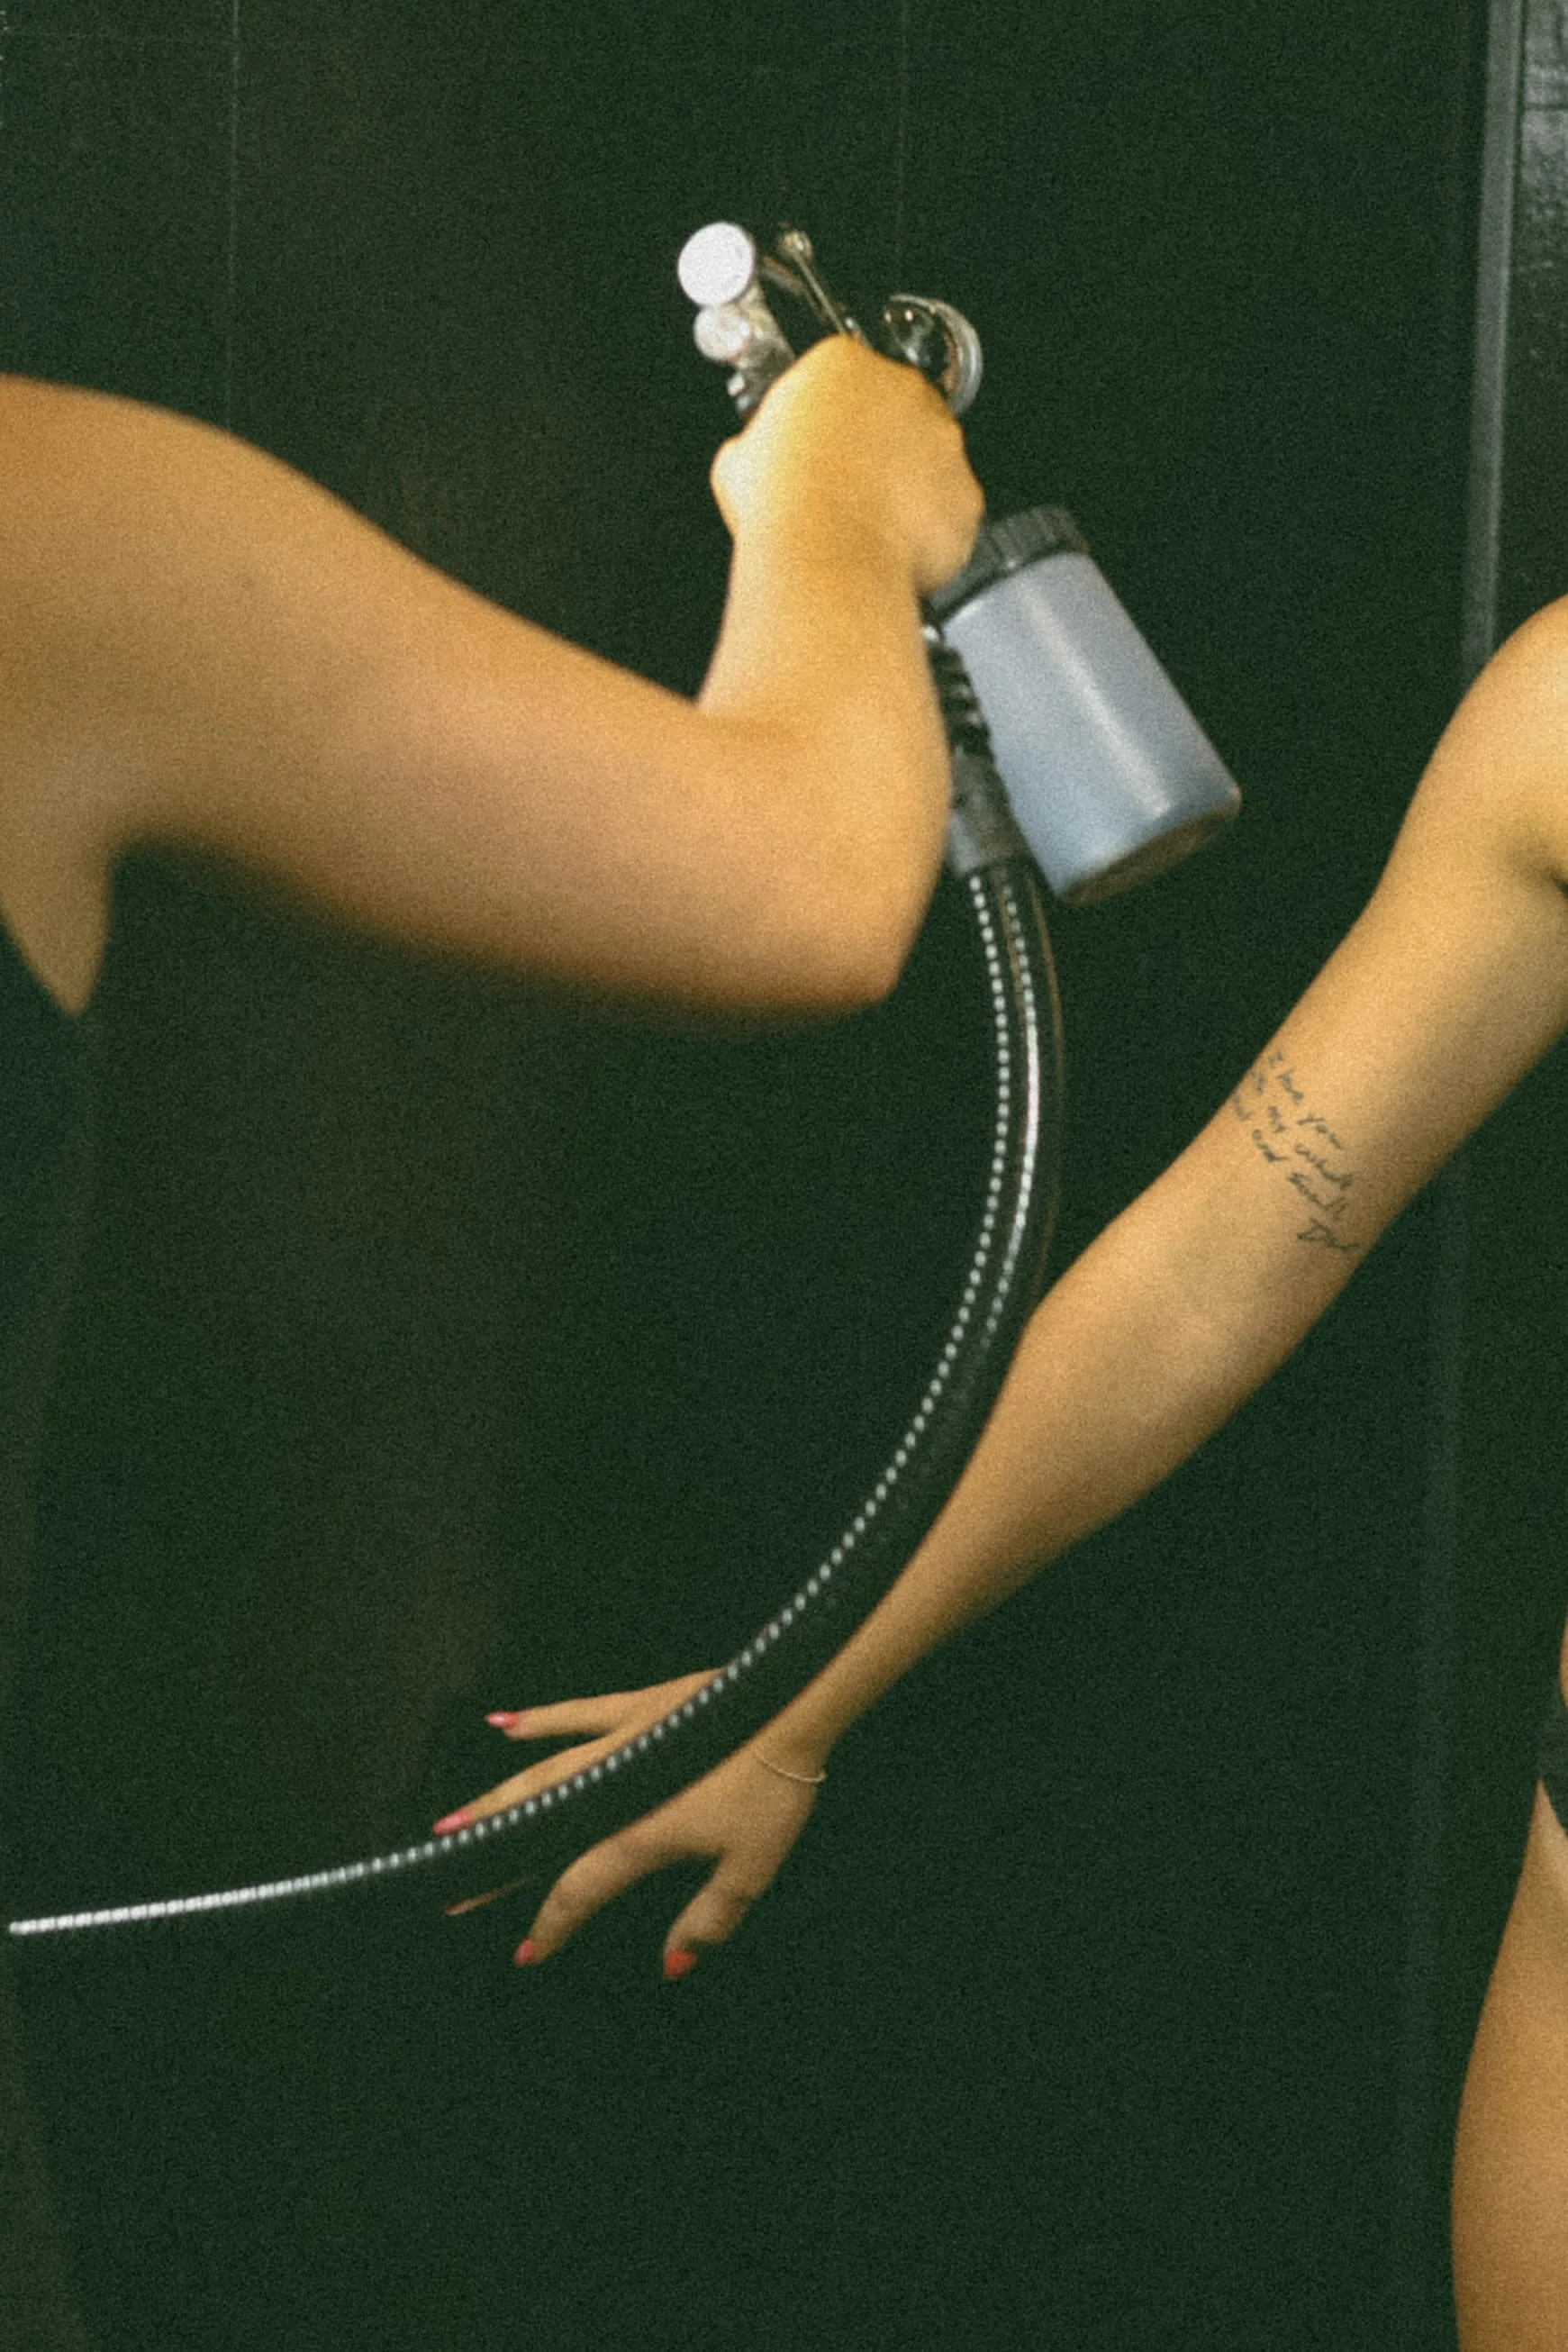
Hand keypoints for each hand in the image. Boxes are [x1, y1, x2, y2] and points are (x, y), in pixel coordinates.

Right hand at [433, 1675, 826, 1976]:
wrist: (791, 1703)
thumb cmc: (773, 1789)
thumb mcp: (749, 1870)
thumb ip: (705, 1921)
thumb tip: (671, 1967)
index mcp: (636, 1835)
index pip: (579, 1889)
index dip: (552, 1924)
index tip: (528, 1952)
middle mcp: (612, 1788)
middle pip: (536, 1829)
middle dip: (492, 1865)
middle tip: (448, 1891)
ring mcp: (618, 1740)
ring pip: (539, 1774)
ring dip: (492, 1801)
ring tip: (447, 1824)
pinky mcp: (635, 1705)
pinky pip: (574, 1714)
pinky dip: (537, 1719)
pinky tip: (499, 1724)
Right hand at [711, 336, 982, 598]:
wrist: (825, 559)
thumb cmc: (783, 508)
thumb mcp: (742, 459)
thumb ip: (765, 440)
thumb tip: (757, 459)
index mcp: (840, 364)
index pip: (844, 375)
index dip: (832, 414)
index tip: (823, 439)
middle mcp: (902, 390)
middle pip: (896, 409)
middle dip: (878, 444)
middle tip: (846, 482)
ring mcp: (943, 441)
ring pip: (931, 458)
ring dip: (908, 483)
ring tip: (867, 520)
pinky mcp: (966, 493)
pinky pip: (951, 507)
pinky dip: (931, 526)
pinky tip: (894, 543)